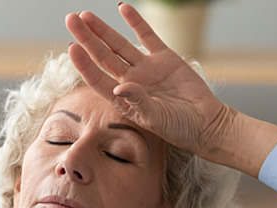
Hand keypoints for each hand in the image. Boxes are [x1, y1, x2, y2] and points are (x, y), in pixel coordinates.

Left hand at [66, 3, 276, 176]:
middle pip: (102, 56)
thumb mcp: (157, 119)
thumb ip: (138, 102)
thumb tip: (119, 87)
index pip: (97, 78)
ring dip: (102, 30)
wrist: (206, 122)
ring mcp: (145, 68)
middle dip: (86, 38)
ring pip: (118, 45)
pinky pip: (147, 36)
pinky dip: (135, 22)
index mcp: (123, 99)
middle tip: (71, 20)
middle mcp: (130, 81)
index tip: (72, 47)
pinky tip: (122, 8)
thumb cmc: (179, 128)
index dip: (84, 64)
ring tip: (85, 15)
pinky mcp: (164, 58)